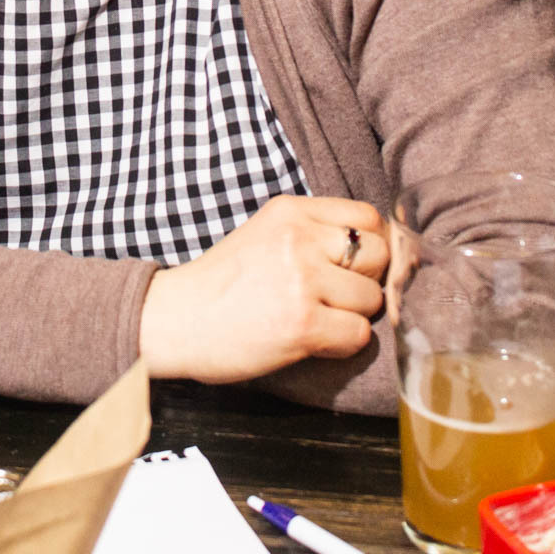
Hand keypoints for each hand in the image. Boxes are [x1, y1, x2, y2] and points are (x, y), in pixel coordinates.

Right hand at [138, 195, 388, 382]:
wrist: (175, 321)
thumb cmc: (221, 285)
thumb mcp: (264, 235)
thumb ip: (312, 233)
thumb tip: (380, 250)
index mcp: (289, 211)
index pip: (368, 216)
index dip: (372, 245)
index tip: (355, 267)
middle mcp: (298, 239)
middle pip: (378, 255)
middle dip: (367, 280)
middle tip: (337, 297)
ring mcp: (301, 280)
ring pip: (372, 298)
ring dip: (353, 316)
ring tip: (317, 319)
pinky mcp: (303, 324)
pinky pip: (359, 335)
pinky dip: (342, 343)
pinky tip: (312, 340)